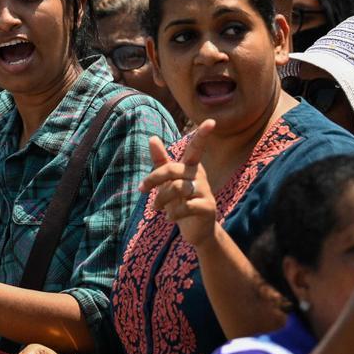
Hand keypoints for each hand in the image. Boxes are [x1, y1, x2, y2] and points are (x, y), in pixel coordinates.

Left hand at [140, 120, 217, 247]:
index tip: (211, 121)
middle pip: (173, 169)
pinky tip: (170, 218)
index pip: (196, 147)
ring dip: (161, 199)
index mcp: (190, 166)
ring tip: (156, 208)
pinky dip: (174, 213)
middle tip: (142, 190)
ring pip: (178, 188)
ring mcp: (206, 191)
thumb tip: (152, 137)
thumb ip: (160, 161)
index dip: (202, 135)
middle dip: (154, 178)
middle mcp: (199, 176)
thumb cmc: (180, 202)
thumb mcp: (167, 182)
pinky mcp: (208, 207)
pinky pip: (187, 206)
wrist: (197, 231)